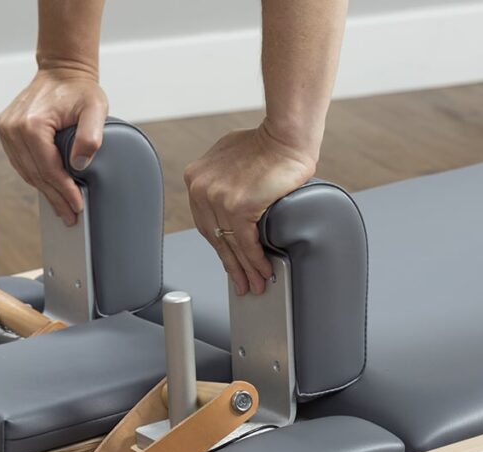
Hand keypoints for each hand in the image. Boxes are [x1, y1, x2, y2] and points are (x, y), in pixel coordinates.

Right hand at [0, 66, 107, 225]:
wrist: (62, 72)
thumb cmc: (79, 90)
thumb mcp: (96, 109)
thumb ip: (91, 136)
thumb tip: (80, 165)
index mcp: (31, 124)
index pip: (48, 168)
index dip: (64, 191)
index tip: (77, 205)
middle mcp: (13, 128)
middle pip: (36, 174)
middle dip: (55, 198)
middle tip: (71, 216)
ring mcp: (6, 129)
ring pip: (26, 172)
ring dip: (45, 191)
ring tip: (62, 207)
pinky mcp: (6, 131)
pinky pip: (21, 162)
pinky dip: (36, 177)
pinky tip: (49, 189)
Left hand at [184, 122, 316, 294]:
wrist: (286, 135)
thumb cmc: (268, 144)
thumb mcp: (231, 160)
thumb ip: (223, 180)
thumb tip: (230, 201)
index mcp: (196, 178)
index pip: (207, 223)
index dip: (221, 247)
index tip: (230, 262)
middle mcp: (201, 188)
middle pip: (217, 237)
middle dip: (231, 265)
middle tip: (242, 284)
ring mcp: (217, 197)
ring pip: (232, 244)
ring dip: (246, 269)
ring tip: (256, 285)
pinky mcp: (237, 206)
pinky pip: (246, 242)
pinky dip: (256, 261)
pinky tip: (265, 271)